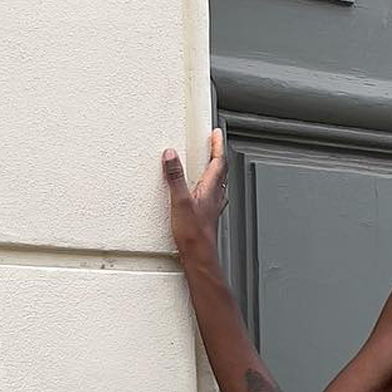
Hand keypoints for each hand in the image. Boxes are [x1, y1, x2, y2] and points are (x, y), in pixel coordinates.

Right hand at [161, 128, 227, 264]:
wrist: (199, 258)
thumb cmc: (194, 236)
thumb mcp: (180, 202)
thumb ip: (175, 177)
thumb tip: (171, 155)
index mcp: (210, 190)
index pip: (219, 162)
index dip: (217, 146)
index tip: (216, 133)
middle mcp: (214, 198)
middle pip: (220, 172)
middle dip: (217, 156)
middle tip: (213, 144)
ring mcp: (211, 208)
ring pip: (217, 185)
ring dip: (214, 172)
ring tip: (208, 163)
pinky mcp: (206, 218)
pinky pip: (210, 196)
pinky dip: (207, 188)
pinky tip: (200, 193)